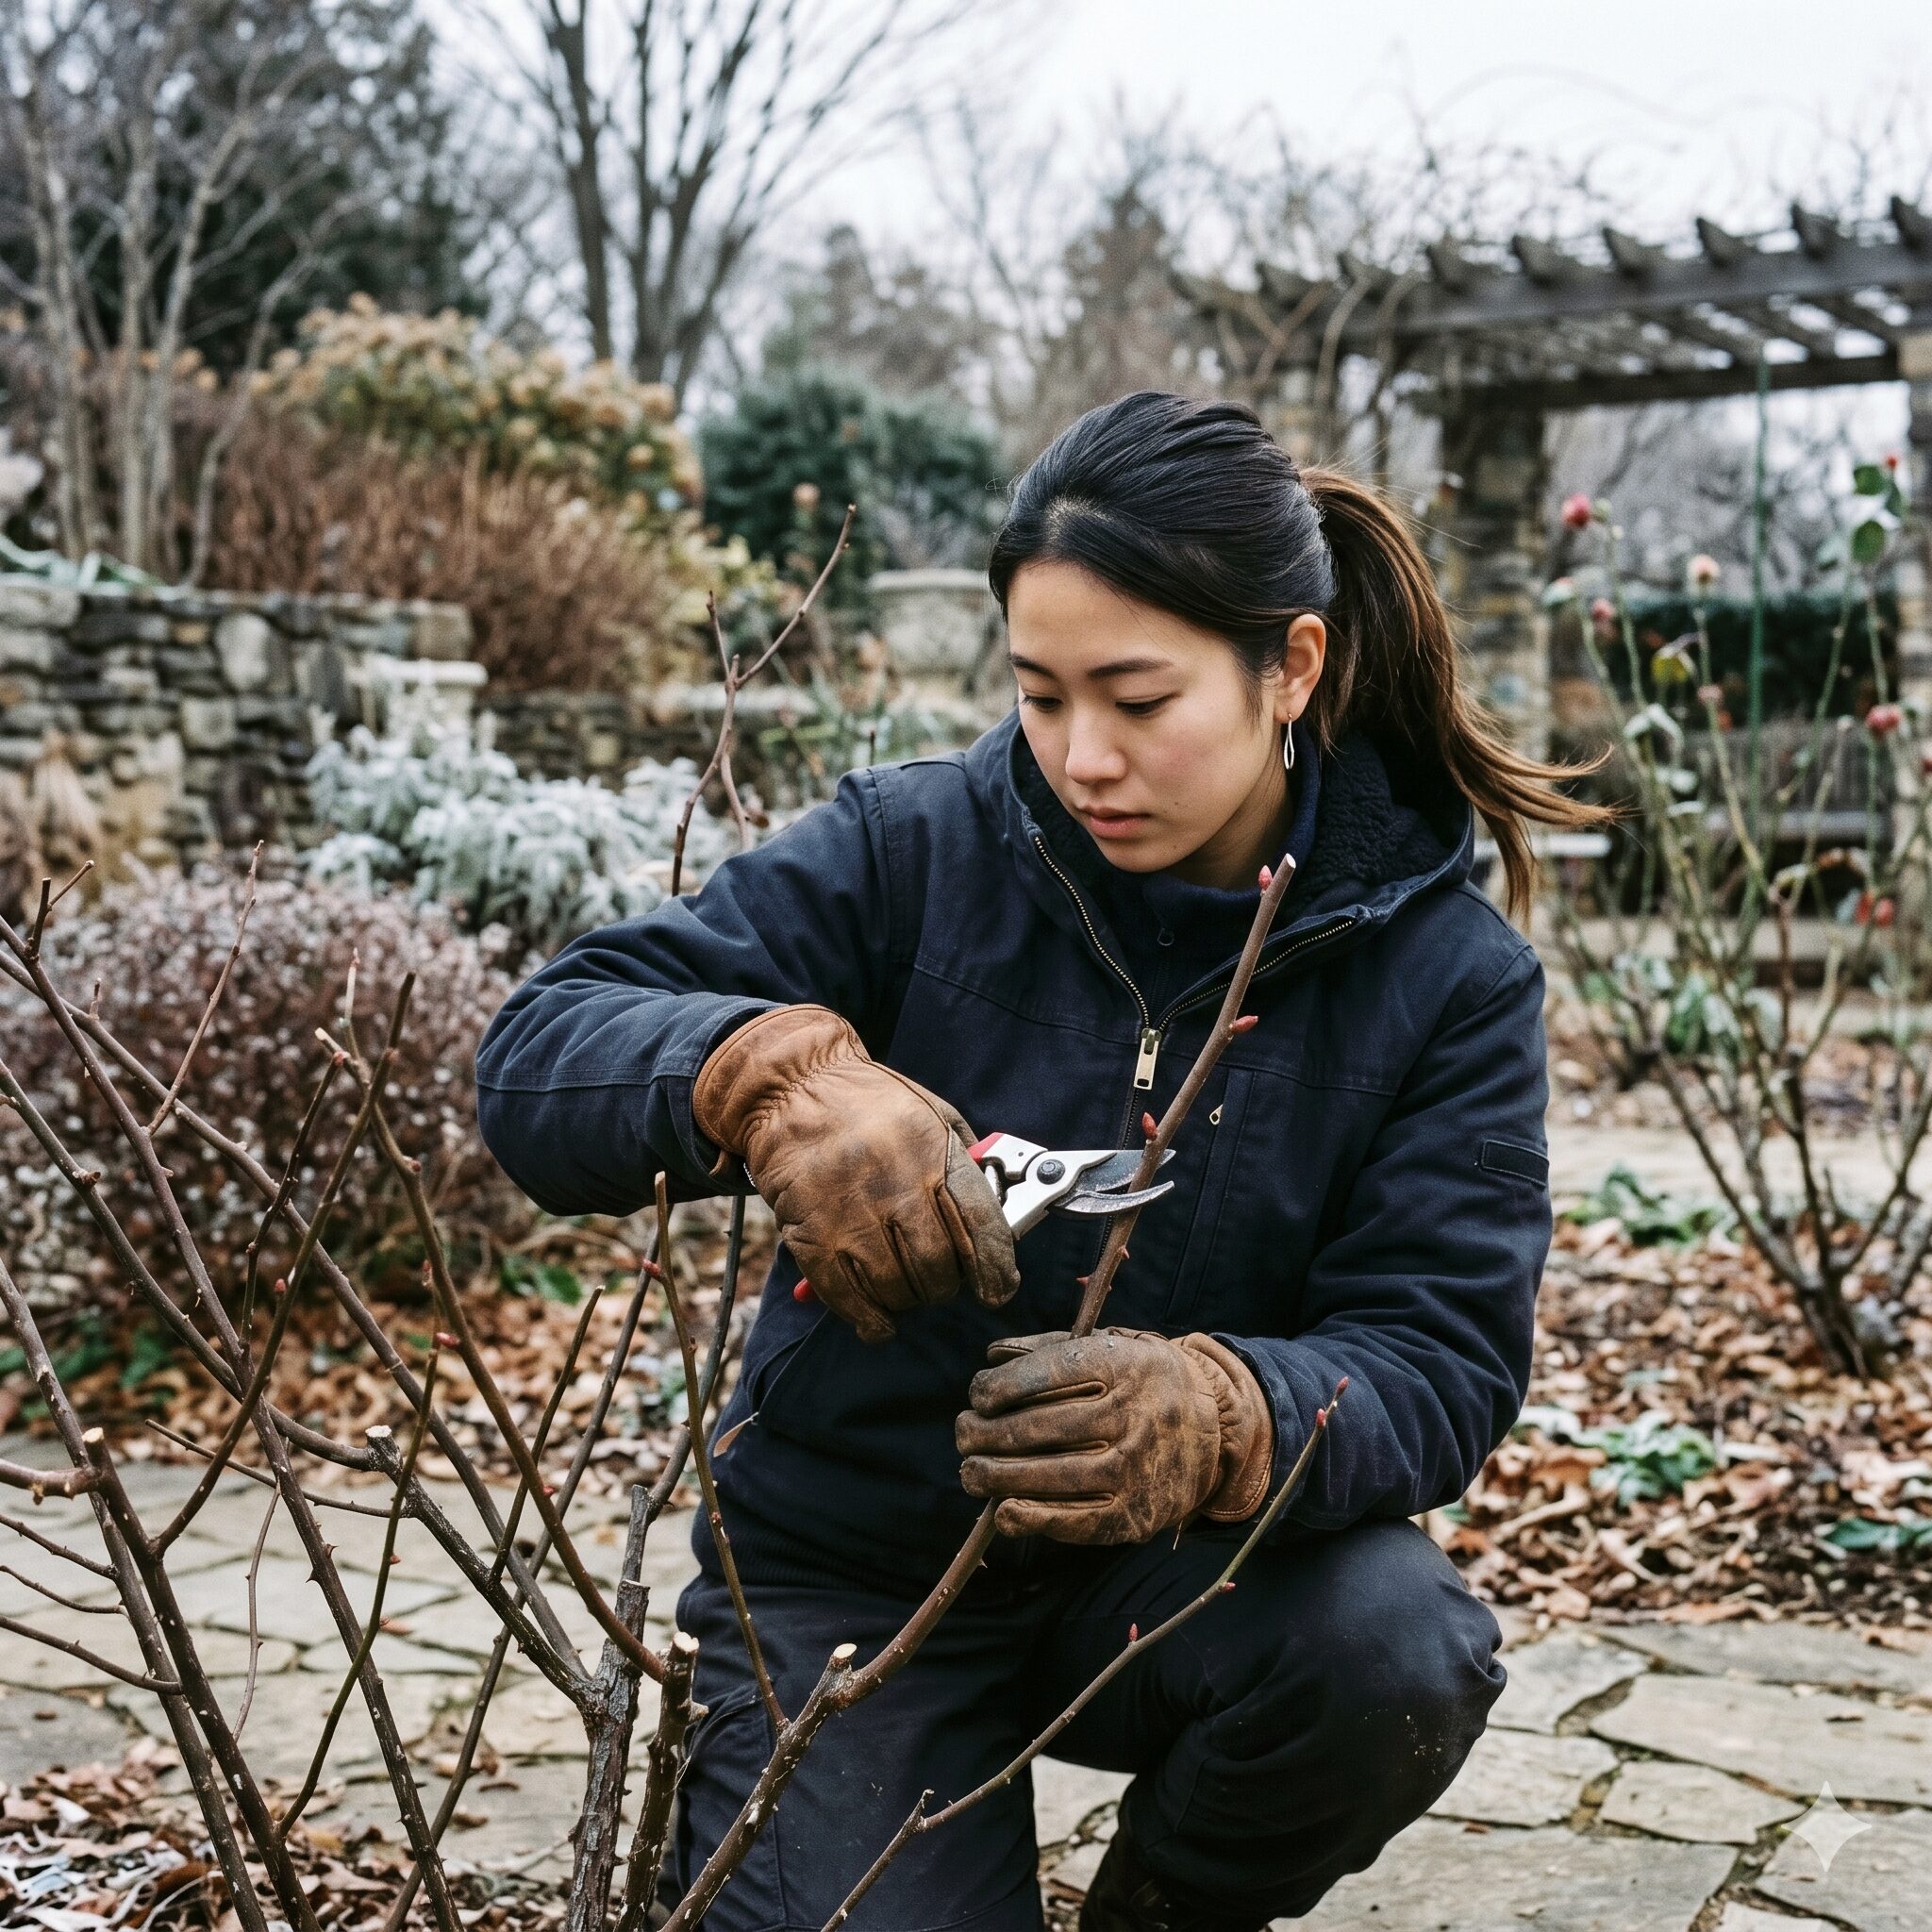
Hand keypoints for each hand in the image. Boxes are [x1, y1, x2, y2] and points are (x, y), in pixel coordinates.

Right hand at [693, 1004, 1018, 1342]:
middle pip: (937, 1267)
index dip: (995, 1268)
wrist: (792, 1089)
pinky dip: (868, 1319)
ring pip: (894, 1288)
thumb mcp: (933, 1115)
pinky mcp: (811, 1234)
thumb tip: (994, 1224)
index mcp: (933, 1152)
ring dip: (906, 1300)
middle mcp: (895, 1184)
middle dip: (945, 1285)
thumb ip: (963, 1167)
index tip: (998, 1291)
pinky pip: (845, 1295)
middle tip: (939, 1280)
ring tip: (905, 1288)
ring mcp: (850, 1212)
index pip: (981, 1225)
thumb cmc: (871, 1105)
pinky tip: (878, 1321)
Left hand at [956, 1328, 1273, 1543]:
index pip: (1045, 1376)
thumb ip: (1049, 1350)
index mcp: (1123, 1365)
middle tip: (964, 1434)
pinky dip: (1031, 1519)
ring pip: (1048, 1477)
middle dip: (985, 1434)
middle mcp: (1131, 1416)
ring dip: (995, 1478)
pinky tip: (1004, 1511)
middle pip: (1038, 1429)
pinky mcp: (1134, 1514)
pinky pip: (1073, 1522)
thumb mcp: (1109, 1348)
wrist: (1217, 1426)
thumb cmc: (1142, 1380)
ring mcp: (1134, 1469)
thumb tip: (991, 1360)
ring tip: (971, 1472)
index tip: (979, 1396)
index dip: (999, 1389)